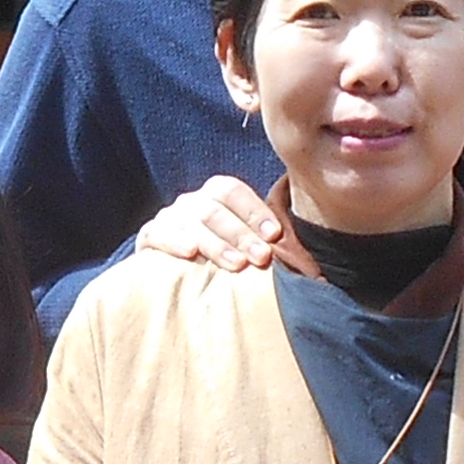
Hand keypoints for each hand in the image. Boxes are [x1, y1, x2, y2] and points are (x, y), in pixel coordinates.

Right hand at [132, 176, 286, 274]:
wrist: (174, 271)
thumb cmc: (221, 256)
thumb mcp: (243, 245)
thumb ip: (267, 245)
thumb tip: (312, 271)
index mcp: (215, 195)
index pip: (233, 191)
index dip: (254, 211)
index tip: (274, 234)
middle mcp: (192, 202)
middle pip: (215, 209)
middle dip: (241, 234)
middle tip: (261, 257)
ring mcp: (170, 217)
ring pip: (192, 222)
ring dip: (216, 243)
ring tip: (236, 264)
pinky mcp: (150, 236)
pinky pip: (158, 233)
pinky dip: (174, 241)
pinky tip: (190, 253)